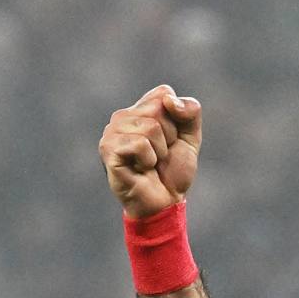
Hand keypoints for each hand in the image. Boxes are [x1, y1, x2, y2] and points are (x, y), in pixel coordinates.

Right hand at [100, 85, 202, 218]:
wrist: (165, 203)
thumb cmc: (173, 172)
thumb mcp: (190, 138)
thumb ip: (190, 112)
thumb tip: (169, 100)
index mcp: (140, 109)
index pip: (164, 94)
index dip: (177, 120)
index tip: (171, 140)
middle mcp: (122, 116)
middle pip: (159, 110)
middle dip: (170, 137)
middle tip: (160, 155)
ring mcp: (112, 132)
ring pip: (151, 127)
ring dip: (160, 152)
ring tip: (151, 163)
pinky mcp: (108, 149)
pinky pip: (140, 144)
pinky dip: (149, 160)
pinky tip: (141, 169)